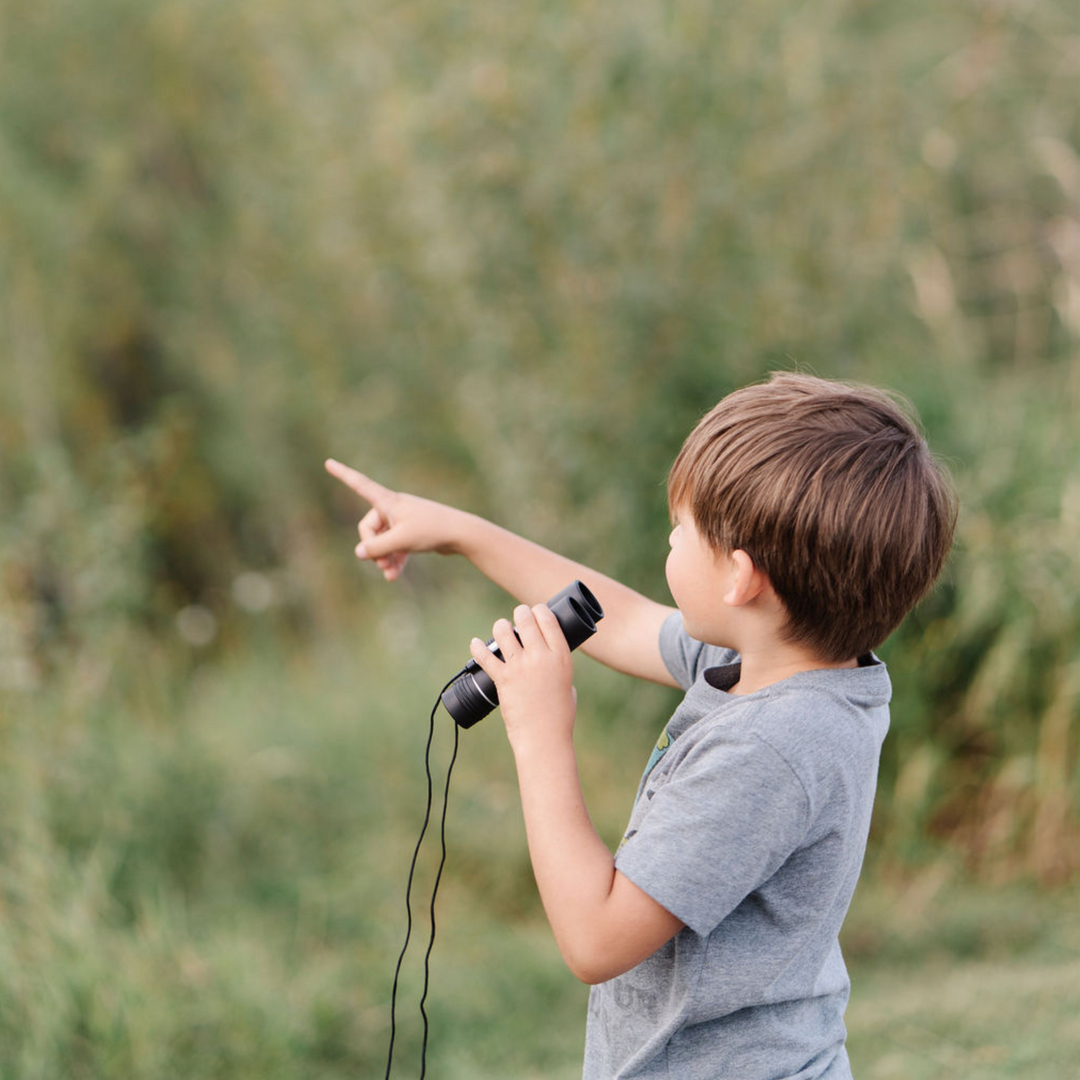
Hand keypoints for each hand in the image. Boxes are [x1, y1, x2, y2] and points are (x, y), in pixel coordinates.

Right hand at [325, 459, 464, 580]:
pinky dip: (394, 560)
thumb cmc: (432, 530)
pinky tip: (393, 577)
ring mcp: (403, 521)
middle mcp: (394, 507)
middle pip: (368, 528)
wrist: (462, 534)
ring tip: (389, 573)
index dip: (343, 474)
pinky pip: (395, 547)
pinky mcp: (412, 534)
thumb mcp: (400, 540)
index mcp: (389, 501)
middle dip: (373, 548)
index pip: (360, 484)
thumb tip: (359, 552)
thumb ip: (376, 548)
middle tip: (382, 563)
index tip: (328, 462)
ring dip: (383, 558)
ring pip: (382, 541)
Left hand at [469, 604, 577, 752]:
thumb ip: (558, 670)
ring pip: (503, 632)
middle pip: (525, 620)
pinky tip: (475, 644)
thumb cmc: (559, 716)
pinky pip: (485, 656)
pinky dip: (477, 648)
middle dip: (520, 613)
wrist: (544, 737)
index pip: (548, 620)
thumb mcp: (568, 685)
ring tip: (500, 628)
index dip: (539, 610)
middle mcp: (540, 657)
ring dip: (500, 627)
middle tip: (517, 615)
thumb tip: (550, 663)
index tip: (535, 610)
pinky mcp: (502, 678)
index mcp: (560, 656)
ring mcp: (520, 666)